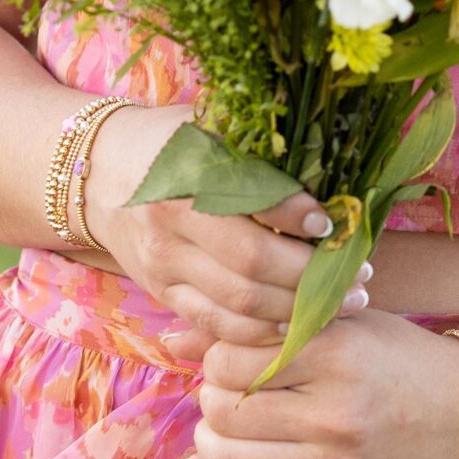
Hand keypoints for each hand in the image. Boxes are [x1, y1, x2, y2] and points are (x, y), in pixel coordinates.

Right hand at [82, 105, 370, 363]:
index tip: (335, 224)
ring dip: (298, 313)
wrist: (98, 172)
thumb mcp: (209, 126)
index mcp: (184, 177)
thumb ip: (258, 150)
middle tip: (360, 276)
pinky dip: (263, 332)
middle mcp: (170, 228)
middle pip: (251, 268)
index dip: (300, 218)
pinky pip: (218, 326)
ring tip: (344, 303)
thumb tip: (328, 169)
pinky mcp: (163, 295)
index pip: (252, 206)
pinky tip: (299, 325)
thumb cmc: (170, 140)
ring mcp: (164, 268)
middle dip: (313, 279)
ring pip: (239, 307)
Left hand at [186, 308, 458, 458]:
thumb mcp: (338, 324)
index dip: (216, 358)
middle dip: (210, 400)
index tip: (230, 357)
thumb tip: (174, 336)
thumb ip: (260, 327)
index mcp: (335, 353)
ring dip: (208, 442)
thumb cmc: (394, 357)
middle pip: (225, 411)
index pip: (231, 359)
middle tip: (223, 392)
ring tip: (219, 426)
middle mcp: (334, 411)